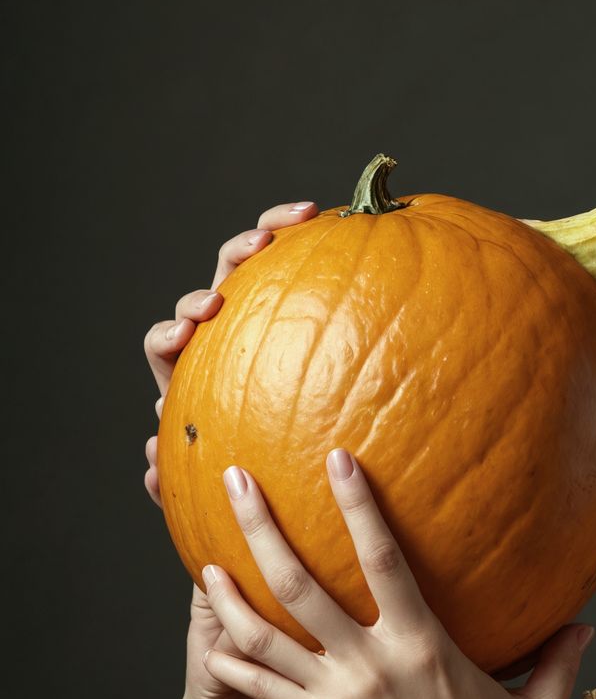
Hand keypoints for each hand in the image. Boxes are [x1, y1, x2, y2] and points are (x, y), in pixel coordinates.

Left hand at [143, 199, 319, 508]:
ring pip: (255, 264)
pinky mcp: (300, 303)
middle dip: (225, 265)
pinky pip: (307, 267)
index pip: (165, 341)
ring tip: (299, 218)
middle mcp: (223, 336)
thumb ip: (179, 475)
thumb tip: (153, 458)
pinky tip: (340, 224)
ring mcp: (259, 317)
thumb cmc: (243, 468)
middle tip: (256, 253)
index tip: (190, 331)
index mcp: (192, 373)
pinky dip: (315, 243)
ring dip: (267, 234)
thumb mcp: (210, 480)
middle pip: (213, 282)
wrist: (285, 467)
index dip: (171, 331)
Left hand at [196, 449, 594, 698]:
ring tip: (204, 563)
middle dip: (263, 528)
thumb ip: (557, 658)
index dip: (357, 505)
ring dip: (230, 595)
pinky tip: (211, 643)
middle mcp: (379, 662)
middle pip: (303, 583)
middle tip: (236, 484)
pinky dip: (234, 664)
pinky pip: (266, 691)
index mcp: (428, 644)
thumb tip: (585, 623)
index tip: (336, 461)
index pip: (384, 557)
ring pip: (268, 635)